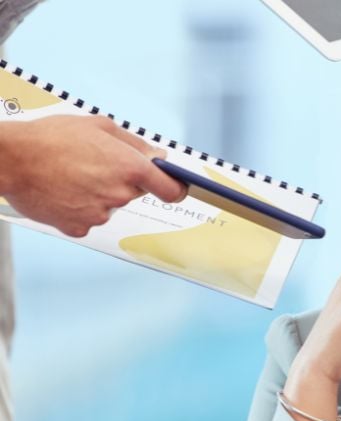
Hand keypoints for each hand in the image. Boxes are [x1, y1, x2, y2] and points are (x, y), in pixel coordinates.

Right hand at [0, 115, 186, 236]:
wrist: (10, 159)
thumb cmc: (52, 137)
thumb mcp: (99, 126)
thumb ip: (135, 143)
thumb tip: (159, 155)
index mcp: (131, 168)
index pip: (172, 189)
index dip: (177, 188)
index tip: (178, 187)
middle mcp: (120, 194)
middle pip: (134, 192)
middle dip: (122, 180)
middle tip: (94, 164)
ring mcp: (100, 214)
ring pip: (110, 205)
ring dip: (98, 193)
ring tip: (71, 175)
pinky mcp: (79, 227)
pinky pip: (88, 218)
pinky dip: (79, 207)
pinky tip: (61, 191)